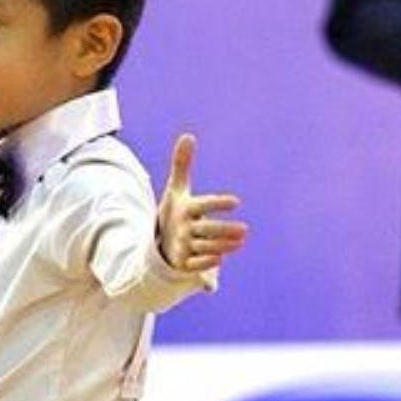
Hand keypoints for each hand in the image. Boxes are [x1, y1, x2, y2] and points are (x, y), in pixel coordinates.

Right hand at [157, 133, 247, 272]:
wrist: (156, 241)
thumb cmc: (175, 212)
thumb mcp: (177, 189)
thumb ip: (182, 165)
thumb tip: (188, 135)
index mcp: (185, 209)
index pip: (203, 205)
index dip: (218, 204)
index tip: (236, 202)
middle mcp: (184, 229)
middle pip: (206, 229)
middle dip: (224, 230)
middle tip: (244, 230)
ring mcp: (184, 247)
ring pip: (205, 247)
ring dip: (222, 246)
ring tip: (240, 241)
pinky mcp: (185, 262)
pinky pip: (195, 264)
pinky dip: (206, 263)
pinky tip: (220, 258)